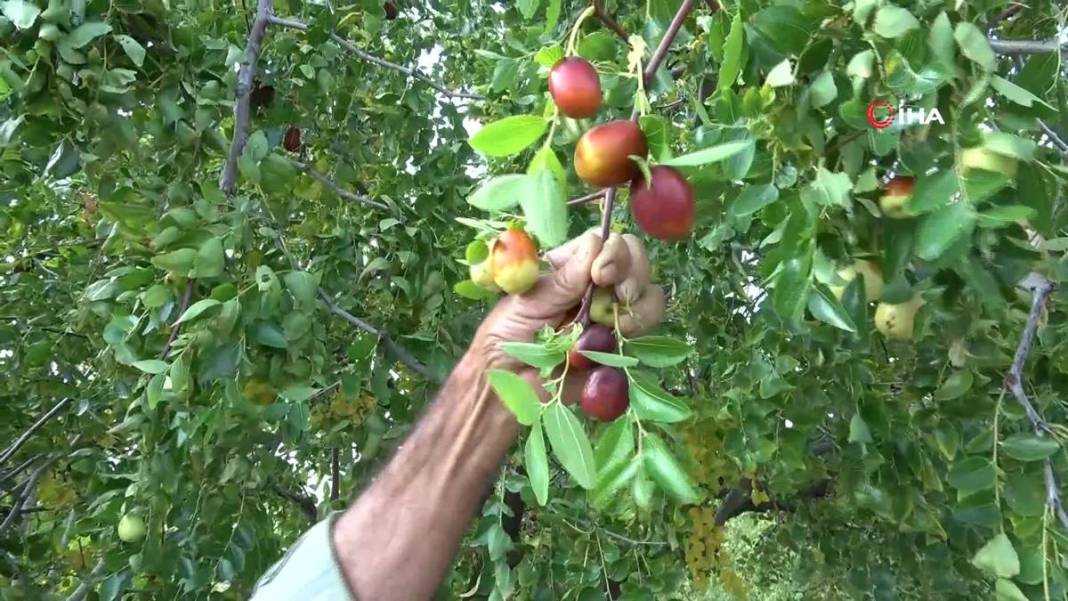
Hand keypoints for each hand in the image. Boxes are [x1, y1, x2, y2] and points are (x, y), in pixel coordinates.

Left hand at [469, 230, 665, 370]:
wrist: (509, 387)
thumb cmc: (505, 339)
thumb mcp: (527, 303)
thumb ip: (563, 279)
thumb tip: (595, 243)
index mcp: (567, 267)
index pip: (602, 242)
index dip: (611, 251)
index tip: (601, 274)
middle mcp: (593, 285)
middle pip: (633, 259)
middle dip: (632, 271)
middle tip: (619, 293)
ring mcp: (609, 312)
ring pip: (647, 290)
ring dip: (639, 300)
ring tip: (616, 319)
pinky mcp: (620, 341)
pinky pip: (646, 322)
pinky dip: (641, 322)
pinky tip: (622, 334)